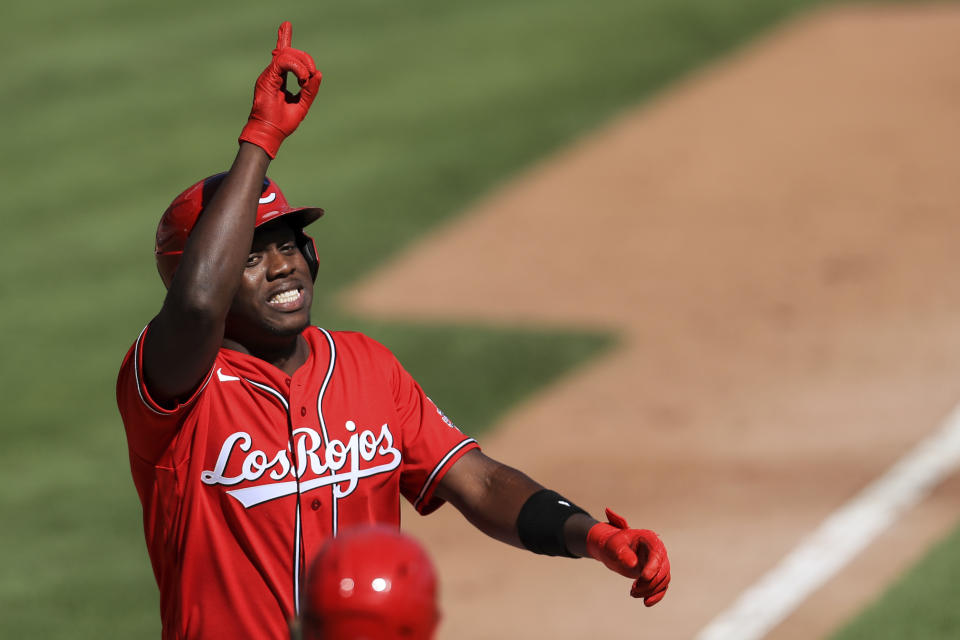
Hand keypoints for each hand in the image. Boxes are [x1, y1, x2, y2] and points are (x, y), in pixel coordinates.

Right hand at [239, 21, 321, 157]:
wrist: (270, 133)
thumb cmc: (283, 123)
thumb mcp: (302, 104)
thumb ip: (310, 89)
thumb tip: (318, 73)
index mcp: (279, 78)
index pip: (283, 55)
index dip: (284, 39)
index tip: (286, 25)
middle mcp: (273, 74)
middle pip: (290, 53)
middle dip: (305, 58)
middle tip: (312, 73)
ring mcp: (269, 74)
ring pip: (287, 55)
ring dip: (303, 65)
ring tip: (306, 80)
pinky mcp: (268, 78)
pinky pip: (284, 62)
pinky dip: (297, 68)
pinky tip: (303, 79)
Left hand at [586, 508, 669, 605]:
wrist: (613, 550)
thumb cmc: (613, 545)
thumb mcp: (614, 546)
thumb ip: (622, 552)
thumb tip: (632, 563)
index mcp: (650, 539)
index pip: (657, 554)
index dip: (653, 567)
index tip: (644, 577)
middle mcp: (658, 551)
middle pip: (663, 569)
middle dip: (650, 583)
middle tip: (633, 590)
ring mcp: (658, 563)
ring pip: (663, 580)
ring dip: (650, 590)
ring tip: (633, 593)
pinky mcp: (656, 574)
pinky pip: (662, 587)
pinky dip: (656, 596)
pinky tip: (646, 602)